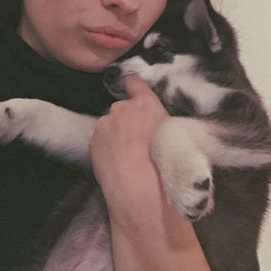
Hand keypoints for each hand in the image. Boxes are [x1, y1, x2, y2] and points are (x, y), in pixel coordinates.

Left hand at [89, 75, 168, 218]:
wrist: (138, 188)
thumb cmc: (165, 162)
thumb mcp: (177, 136)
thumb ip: (166, 122)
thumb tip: (167, 126)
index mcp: (145, 103)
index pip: (135, 82)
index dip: (135, 86)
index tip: (135, 91)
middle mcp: (122, 108)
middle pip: (123, 107)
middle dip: (128, 119)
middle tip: (138, 140)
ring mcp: (105, 123)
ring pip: (111, 124)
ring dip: (116, 134)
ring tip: (127, 155)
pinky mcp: (93, 140)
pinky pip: (102, 139)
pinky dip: (107, 147)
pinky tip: (116, 163)